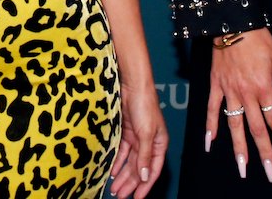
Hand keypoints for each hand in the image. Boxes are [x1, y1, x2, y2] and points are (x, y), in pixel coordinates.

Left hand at [109, 80, 168, 197]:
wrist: (132, 85)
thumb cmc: (145, 105)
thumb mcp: (146, 133)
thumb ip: (144, 155)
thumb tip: (143, 176)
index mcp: (159, 145)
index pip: (152, 170)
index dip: (144, 186)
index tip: (136, 198)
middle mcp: (149, 143)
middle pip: (139, 169)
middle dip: (130, 183)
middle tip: (120, 196)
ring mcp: (136, 138)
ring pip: (129, 162)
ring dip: (122, 175)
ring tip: (114, 188)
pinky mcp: (125, 132)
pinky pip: (121, 152)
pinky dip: (117, 162)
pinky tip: (112, 171)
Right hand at [207, 29, 271, 182]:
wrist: (232, 22)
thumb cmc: (258, 39)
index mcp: (263, 88)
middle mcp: (246, 94)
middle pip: (256, 129)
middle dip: (264, 152)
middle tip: (269, 172)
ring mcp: (229, 91)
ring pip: (234, 125)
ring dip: (239, 148)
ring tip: (242, 167)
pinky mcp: (215, 85)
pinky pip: (211, 109)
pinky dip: (210, 126)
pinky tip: (210, 142)